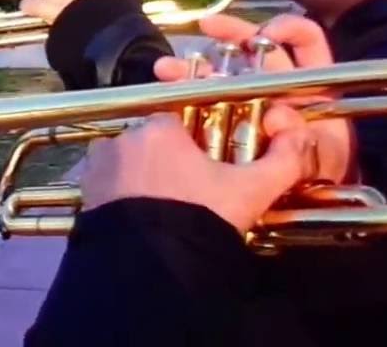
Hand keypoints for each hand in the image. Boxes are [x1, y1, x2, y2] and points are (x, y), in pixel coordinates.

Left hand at [80, 106, 320, 233]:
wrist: (150, 266)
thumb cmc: (200, 218)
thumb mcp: (249, 191)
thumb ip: (280, 162)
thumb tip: (302, 138)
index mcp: (161, 127)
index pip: (182, 120)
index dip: (198, 143)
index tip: (206, 169)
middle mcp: (123, 137)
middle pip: (152, 141)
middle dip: (167, 161)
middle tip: (187, 194)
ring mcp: (98, 165)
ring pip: (127, 162)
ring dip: (141, 178)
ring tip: (162, 209)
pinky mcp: (84, 193)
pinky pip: (105, 185)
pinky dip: (119, 196)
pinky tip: (140, 218)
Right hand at [152, 13, 355, 184]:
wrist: (295, 213)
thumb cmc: (319, 184)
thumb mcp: (322, 158)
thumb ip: (303, 136)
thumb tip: (277, 115)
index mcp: (309, 87)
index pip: (304, 41)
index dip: (288, 29)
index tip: (264, 32)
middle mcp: (279, 88)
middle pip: (256, 49)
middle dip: (230, 34)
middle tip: (207, 27)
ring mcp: (248, 103)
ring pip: (222, 72)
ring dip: (195, 65)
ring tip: (170, 67)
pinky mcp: (220, 121)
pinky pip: (200, 99)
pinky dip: (181, 91)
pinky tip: (165, 85)